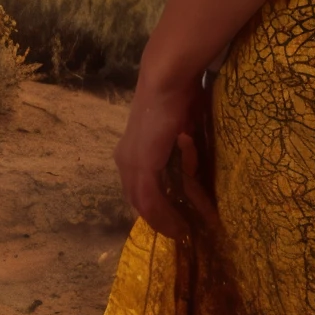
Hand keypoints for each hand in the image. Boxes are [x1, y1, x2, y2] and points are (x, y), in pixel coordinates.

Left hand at [114, 78, 209, 240]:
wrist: (167, 81)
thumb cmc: (177, 96)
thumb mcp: (179, 126)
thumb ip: (180, 145)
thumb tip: (190, 153)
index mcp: (131, 149)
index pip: (138, 184)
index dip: (154, 202)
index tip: (171, 216)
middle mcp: (125, 160)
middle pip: (137, 198)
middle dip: (158, 217)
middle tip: (177, 230)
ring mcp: (131, 165)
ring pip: (143, 204)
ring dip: (163, 221)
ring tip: (181, 233)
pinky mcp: (142, 169)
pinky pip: (151, 202)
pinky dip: (164, 217)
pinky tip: (178, 227)